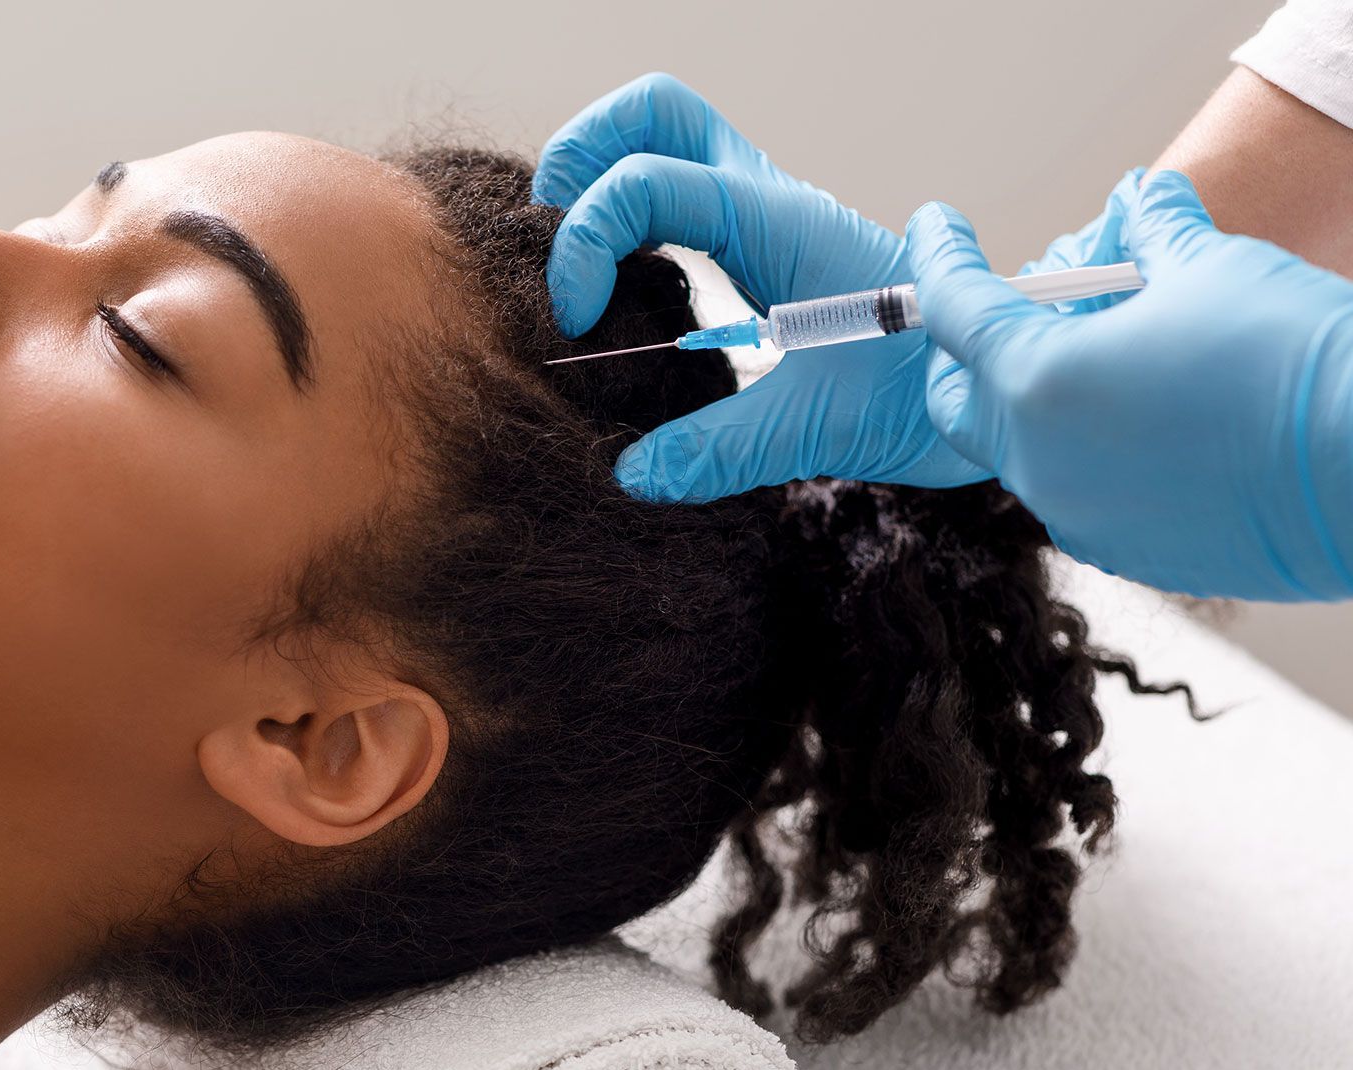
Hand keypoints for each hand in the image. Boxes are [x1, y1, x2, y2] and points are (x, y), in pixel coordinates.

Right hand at [536, 72, 986, 498]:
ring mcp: (762, 214)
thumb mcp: (819, 429)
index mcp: (774, 222)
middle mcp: (763, 199)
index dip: (585, 241)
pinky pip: (679, 193)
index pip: (644, 182)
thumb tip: (631, 474)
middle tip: (553, 246)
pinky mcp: (764, 244)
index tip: (580, 323)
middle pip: (648, 112)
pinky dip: (630, 223)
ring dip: (599, 182)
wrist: (1000, 381)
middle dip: (579, 158)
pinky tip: (623, 296)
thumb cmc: (924, 391)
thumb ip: (719, 450)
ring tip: (577, 272)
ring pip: (662, 138)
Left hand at [909, 170, 1352, 600]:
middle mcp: (1037, 461)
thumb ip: (1153, 234)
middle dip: (968, 348)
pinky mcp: (1125, 552)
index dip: (941, 257)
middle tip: (1007, 307)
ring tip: (1098, 355)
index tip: (937, 226)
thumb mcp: (1213, 267)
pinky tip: (1143, 418)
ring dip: (1036, 400)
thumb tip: (1141, 199)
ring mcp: (1076, 515)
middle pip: (960, 397)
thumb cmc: (1294, 357)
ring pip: (1021, 449)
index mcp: (1035, 382)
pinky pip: (1079, 491)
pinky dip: (1089, 449)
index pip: (954, 309)